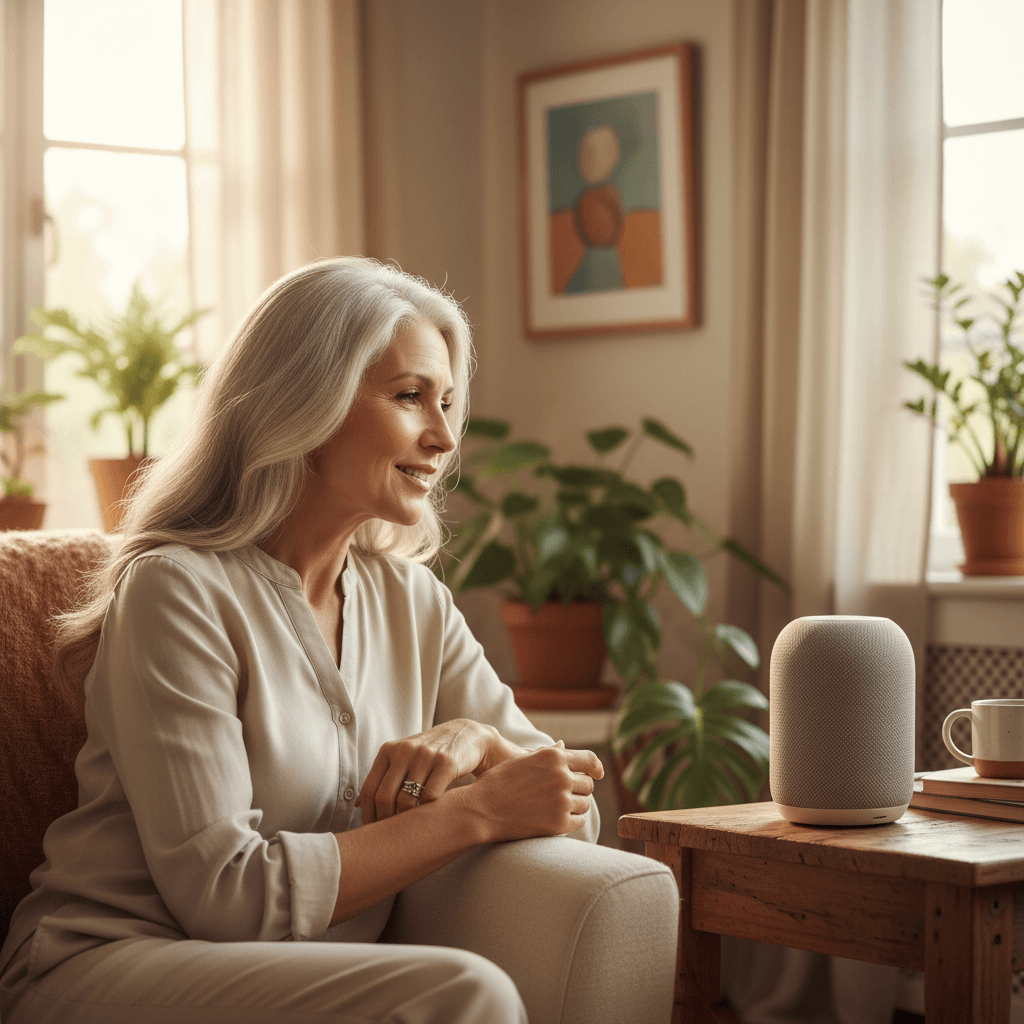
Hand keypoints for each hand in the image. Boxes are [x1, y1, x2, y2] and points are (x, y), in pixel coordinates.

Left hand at [358, 719, 523, 822]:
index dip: (368, 816)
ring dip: (406, 820)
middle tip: (391, 836)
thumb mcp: (405, 758)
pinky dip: (427, 812)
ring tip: (409, 830)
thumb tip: (358, 805)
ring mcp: (425, 756)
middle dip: (385, 822)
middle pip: (384, 797)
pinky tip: (429, 819)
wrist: (468, 736)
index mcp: (389, 750)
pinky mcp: (447, 762)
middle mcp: (404, 751)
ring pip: (406, 800)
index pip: (369, 789)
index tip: (373, 832)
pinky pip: (430, 797)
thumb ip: (384, 778)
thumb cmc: (431, 753)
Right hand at [467, 741, 604, 842]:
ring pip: (585, 803)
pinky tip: (556, 818)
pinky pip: (578, 821)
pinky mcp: (559, 823)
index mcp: (554, 757)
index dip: (596, 767)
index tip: (598, 773)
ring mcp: (561, 801)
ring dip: (575, 805)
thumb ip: (548, 754)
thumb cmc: (498, 782)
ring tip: (557, 806)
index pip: (589, 760)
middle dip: (579, 788)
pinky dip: (571, 820)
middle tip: (564, 794)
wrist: (482, 809)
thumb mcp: (522, 760)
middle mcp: (561, 776)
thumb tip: (564, 746)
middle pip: (588, 784)